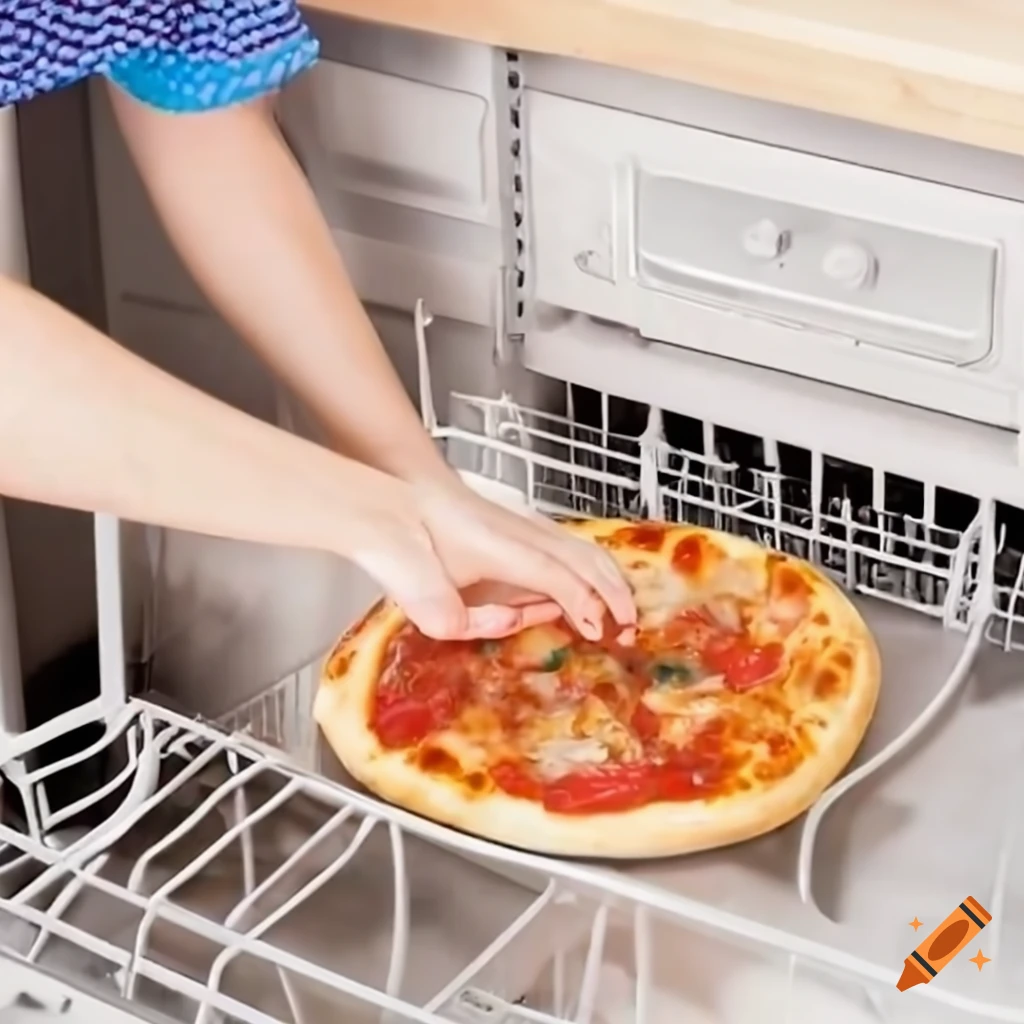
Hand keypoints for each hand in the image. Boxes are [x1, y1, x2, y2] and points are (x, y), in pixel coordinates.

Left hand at [345, 479, 636, 640]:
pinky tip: (595, 588)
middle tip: (628, 630)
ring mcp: (528, 526)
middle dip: (614, 594)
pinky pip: (573, 547)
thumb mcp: (426, 594)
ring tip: (623, 612)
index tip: (597, 632)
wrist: (407, 492)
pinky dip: (596, 568)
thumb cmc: (415, 542)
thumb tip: (511, 623)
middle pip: (585, 559)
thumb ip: (464, 619)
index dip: (583, 603)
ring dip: (610, 580)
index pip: (557, 577)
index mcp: (502, 549)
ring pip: (585, 549)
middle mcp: (524, 534)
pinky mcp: (526, 526)